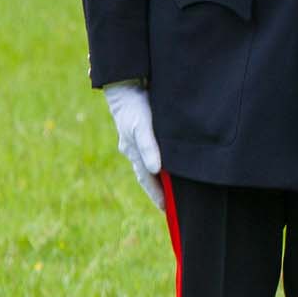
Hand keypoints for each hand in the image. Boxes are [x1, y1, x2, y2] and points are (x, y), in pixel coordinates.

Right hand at [102, 80, 163, 209]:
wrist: (126, 87)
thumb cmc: (134, 108)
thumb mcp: (142, 128)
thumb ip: (149, 148)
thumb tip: (156, 170)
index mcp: (133, 152)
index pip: (146, 179)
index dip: (157, 194)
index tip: (167, 210)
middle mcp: (134, 149)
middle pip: (147, 175)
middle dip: (158, 190)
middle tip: (170, 206)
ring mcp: (136, 140)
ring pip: (149, 163)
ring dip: (159, 177)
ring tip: (171, 189)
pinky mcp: (142, 130)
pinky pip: (151, 151)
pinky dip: (159, 161)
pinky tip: (166, 163)